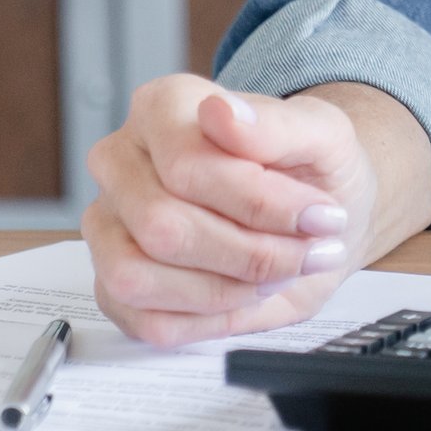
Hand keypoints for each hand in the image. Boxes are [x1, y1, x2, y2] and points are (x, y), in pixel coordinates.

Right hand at [81, 76, 373, 345]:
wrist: (317, 217)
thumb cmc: (312, 170)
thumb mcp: (323, 135)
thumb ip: (276, 125)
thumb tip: (222, 113)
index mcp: (161, 108)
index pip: (186, 168)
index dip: (260, 204)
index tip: (320, 215)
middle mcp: (120, 162)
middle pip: (161, 227)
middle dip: (251, 253)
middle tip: (308, 252)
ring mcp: (107, 226)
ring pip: (137, 277)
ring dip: (227, 289)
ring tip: (278, 272)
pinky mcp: (113, 286)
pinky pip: (146, 321)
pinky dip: (211, 318)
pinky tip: (247, 293)